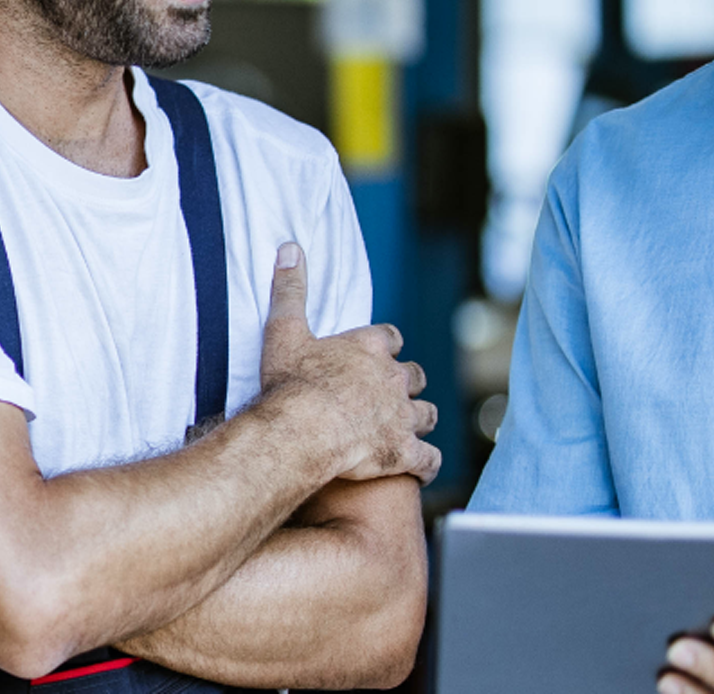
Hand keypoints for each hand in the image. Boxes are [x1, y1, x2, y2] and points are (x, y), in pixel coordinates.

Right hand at [260, 242, 440, 484]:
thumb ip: (290, 289)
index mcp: (369, 347)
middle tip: (392, 394)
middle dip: (407, 383)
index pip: (390, 338)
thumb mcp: (284, 330)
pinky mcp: (405, 452)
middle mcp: (393, 378)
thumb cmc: (292, 383)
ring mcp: (403, 416)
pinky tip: (422, 467)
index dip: (385, 346)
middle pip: (414, 376)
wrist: (303, 430)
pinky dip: (428, 462)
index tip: (378, 352)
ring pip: (427, 414)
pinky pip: (429, 458)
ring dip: (420, 419)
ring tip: (409, 427)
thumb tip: (290, 247)